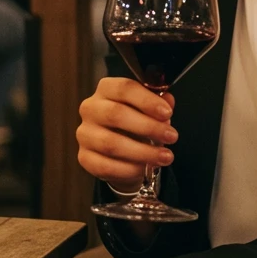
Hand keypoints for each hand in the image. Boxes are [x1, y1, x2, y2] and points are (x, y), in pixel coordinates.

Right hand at [77, 78, 177, 192]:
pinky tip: (146, 168)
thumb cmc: (136, 123)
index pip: (124, 88)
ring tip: (165, 156)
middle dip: (148, 127)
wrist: (121, 151)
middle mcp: (90, 108)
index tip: (167, 113)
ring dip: (143, 152)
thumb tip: (168, 100)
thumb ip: (159, 104)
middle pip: (116, 114)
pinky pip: (105, 166)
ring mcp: (85, 134)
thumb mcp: (150, 110)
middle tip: (171, 136)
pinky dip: (129, 169)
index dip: (147, 101)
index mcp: (106, 89)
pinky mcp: (84, 157)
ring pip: (111, 143)